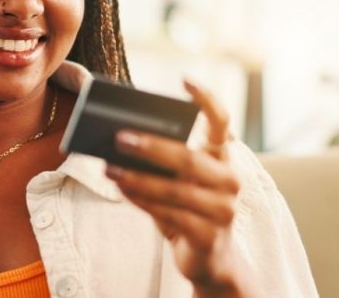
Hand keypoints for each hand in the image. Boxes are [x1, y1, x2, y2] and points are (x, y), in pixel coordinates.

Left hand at [105, 80, 256, 296]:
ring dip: (138, 177)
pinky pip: (170, 215)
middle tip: (119, 136)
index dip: (206, 99)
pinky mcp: (210, 237)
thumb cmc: (186, 208)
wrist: (209, 259)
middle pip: (188, 158)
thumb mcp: (177, 181)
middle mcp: (230, 181)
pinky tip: (121, 189)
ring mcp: (223, 211)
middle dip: (151, 146)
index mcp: (222, 159)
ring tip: (108, 167)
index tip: (185, 79)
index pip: (221, 123)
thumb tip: (121, 137)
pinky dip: (142, 201)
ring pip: (175, 189)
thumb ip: (160, 160)